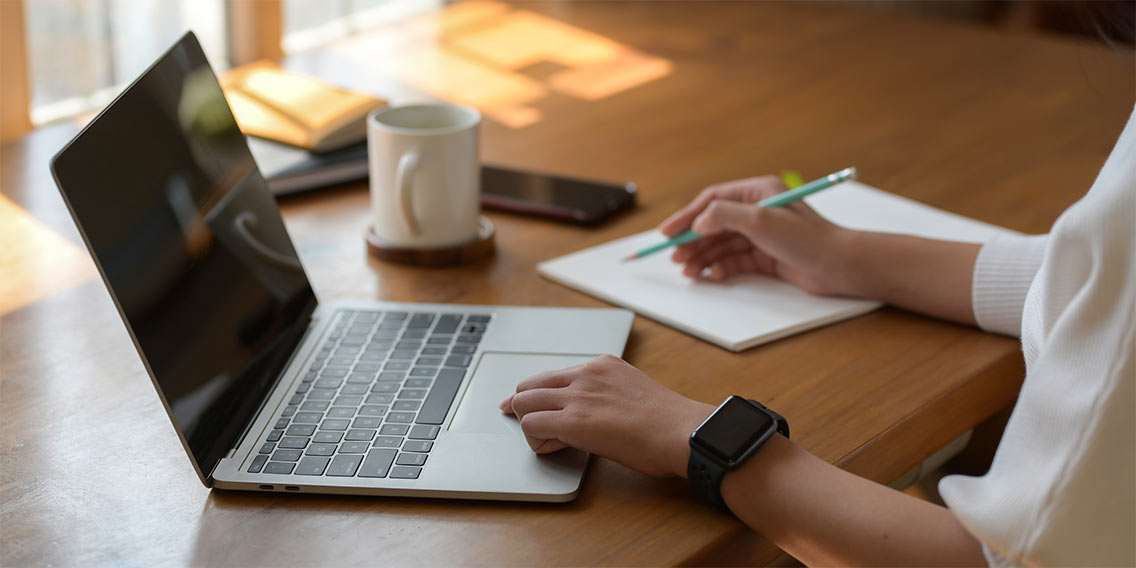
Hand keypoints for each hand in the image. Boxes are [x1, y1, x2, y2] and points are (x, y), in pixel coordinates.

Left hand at [499, 355, 713, 477]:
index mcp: (602, 365)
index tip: (533, 409)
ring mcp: (577, 395)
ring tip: (554, 442)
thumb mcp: (633, 392)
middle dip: (526, 409)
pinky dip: (537, 441)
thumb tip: (593, 414)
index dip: (540, 397)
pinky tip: (559, 448)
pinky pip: (531, 424)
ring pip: (522, 402)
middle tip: (538, 430)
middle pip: (528, 385)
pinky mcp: (573, 421)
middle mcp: (585, 374)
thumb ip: (607, 395)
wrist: (682, 433)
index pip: (552, 376)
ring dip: (530, 425)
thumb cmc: (668, 424)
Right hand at [659, 175, 855, 295]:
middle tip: (675, 257)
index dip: (687, 216)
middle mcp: (758, 211)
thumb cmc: (807, 238)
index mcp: (758, 192)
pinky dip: (721, 267)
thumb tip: (698, 222)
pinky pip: (735, 260)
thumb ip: (724, 216)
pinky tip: (713, 276)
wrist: (839, 266)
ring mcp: (762, 234)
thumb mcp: (761, 220)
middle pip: (715, 224)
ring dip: (704, 256)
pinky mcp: (767, 256)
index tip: (668, 233)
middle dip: (693, 241)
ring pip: (723, 244)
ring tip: (689, 271)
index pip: (713, 200)